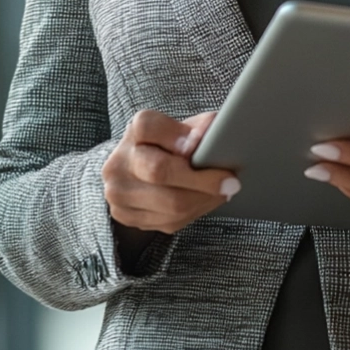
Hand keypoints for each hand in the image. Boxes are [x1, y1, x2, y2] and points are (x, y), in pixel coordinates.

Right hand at [102, 109, 240, 235]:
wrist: (136, 169)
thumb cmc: (168, 144)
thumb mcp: (183, 127)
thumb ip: (198, 127)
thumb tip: (208, 136)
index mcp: (134, 132)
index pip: (148, 127)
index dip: (174, 135)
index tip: (198, 144)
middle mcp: (119, 162)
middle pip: (159, 172)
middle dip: (202, 180)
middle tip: (231, 182)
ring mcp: (119, 193)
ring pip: (169, 205)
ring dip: (204, 200)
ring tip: (223, 193)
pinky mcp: (126, 217)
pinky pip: (168, 222)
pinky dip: (194, 213)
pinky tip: (206, 202)